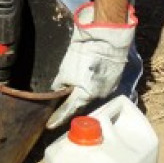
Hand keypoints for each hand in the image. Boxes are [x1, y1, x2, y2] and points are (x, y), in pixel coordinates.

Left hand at [46, 1, 137, 128]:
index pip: (69, 110)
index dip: (58, 117)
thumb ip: (61, 83)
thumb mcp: (66, 69)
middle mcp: (99, 95)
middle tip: (61, 104)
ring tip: (75, 88)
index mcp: (86, 95)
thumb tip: (59, 90)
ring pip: (92, 94)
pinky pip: (100, 85)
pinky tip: (87, 78)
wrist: (106, 37)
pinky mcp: (114, 78)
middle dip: (72, 103)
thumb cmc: (84, 53)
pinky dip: (92, 83)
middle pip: (82, 103)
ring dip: (83, 92)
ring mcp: (108, 87)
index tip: (49, 125)